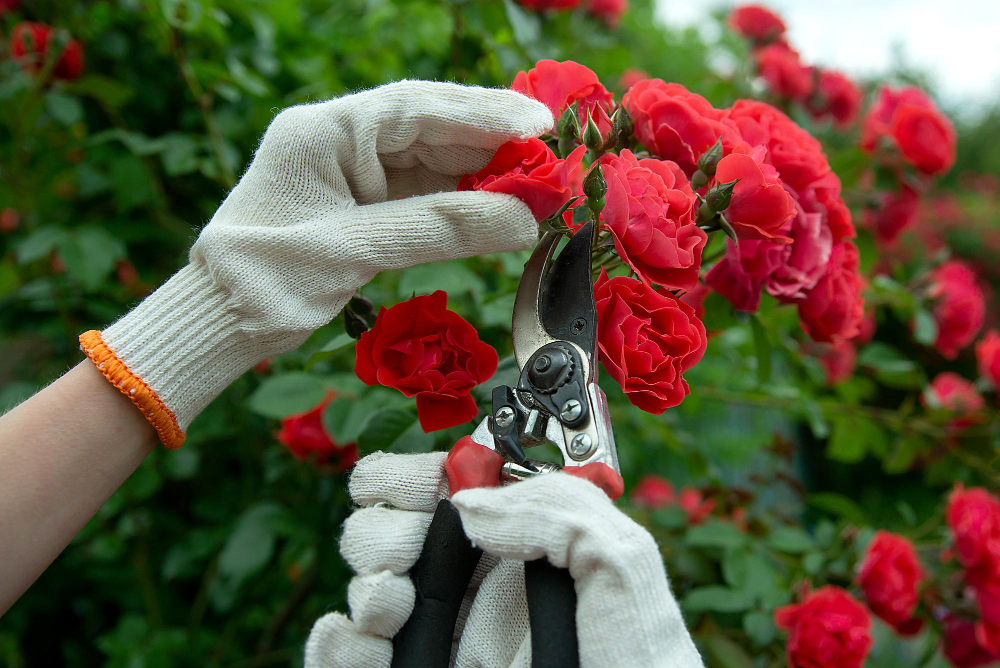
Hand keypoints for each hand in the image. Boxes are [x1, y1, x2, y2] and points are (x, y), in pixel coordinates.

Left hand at [79, 81, 551, 447]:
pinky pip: (425, 193)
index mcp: (324, 132)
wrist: (219, 321)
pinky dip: (465, 202)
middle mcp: (341, 140)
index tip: (541, 123)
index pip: (416, 109)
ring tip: (542, 182)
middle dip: (495, 140)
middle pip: (432, 128)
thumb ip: (438, 229)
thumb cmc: (265, 282)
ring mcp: (354, 171)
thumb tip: (523, 222)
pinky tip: (503, 206)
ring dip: (487, 172)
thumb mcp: (351, 251)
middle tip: (556, 151)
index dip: (483, 113)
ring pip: (434, 160)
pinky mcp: (365, 204)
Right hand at [305, 451, 703, 667]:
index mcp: (524, 546)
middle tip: (403, 557)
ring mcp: (446, 639)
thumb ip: (560, 509)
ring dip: (363, 586)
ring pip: (366, 590)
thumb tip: (473, 506)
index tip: (398, 483)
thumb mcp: (624, 568)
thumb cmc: (638, 664)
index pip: (452, 491)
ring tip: (391, 608)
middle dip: (381, 532)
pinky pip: (349, 656)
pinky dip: (338, 644)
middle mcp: (479, 590)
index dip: (414, 475)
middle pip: (394, 533)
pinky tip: (365, 643)